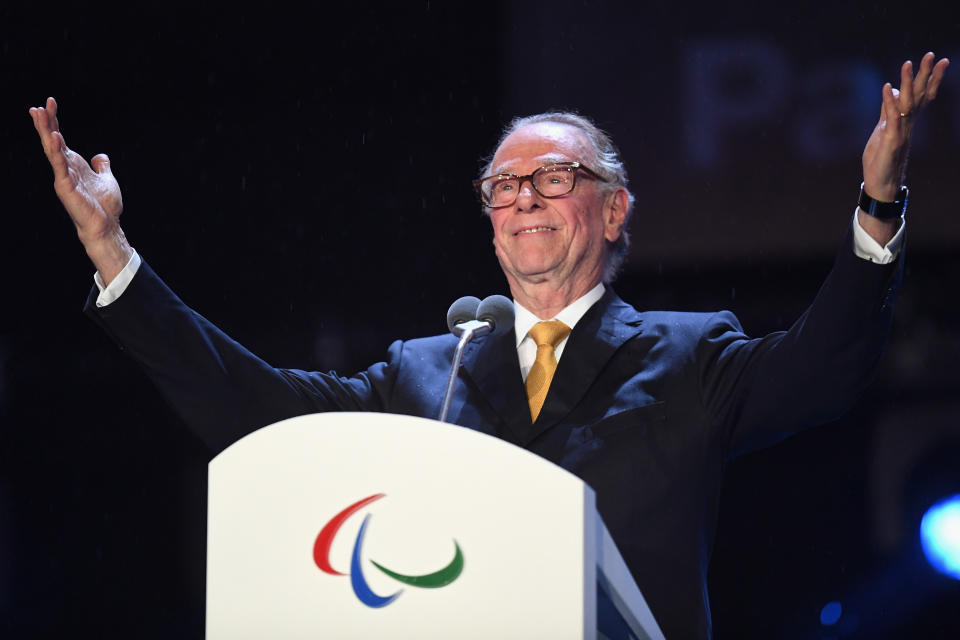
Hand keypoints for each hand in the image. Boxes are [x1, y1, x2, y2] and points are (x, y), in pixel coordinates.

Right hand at [29, 97, 131, 282]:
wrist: (107, 225)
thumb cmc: (105, 205)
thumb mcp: (106, 179)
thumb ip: (101, 167)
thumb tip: (100, 157)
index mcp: (73, 165)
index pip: (60, 139)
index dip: (54, 121)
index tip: (49, 103)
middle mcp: (65, 169)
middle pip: (51, 141)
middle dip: (45, 123)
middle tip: (38, 106)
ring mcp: (64, 177)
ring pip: (52, 151)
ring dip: (46, 132)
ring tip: (40, 114)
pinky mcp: (66, 187)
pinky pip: (60, 167)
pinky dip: (57, 152)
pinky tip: (55, 137)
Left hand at [862, 52, 948, 201]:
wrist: (880, 186)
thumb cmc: (881, 160)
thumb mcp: (882, 130)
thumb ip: (887, 111)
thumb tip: (889, 92)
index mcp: (905, 121)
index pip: (919, 96)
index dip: (927, 78)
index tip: (936, 61)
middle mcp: (906, 124)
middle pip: (918, 95)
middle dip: (925, 75)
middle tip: (931, 54)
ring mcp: (900, 131)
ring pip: (907, 103)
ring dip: (907, 83)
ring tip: (908, 63)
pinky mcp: (891, 140)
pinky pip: (892, 119)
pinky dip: (889, 103)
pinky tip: (887, 88)